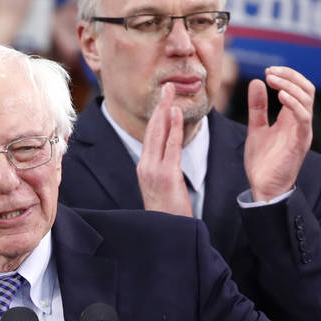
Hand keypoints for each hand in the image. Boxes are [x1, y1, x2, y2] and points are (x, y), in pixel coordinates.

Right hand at [136, 83, 192, 215]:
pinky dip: (173, 128)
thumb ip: (165, 170)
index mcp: (144, 168)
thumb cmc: (169, 214)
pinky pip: (171, 147)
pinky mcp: (166, 176)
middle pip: (152, 129)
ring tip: (170, 91)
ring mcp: (154, 171)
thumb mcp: (163, 188)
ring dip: (165, 110)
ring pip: (159, 134)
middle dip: (159, 106)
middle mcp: (145, 166)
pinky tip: (176, 113)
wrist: (167, 235)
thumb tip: (171, 156)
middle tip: (166, 86)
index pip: (151, 135)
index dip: (157, 114)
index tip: (164, 98)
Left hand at [243, 66, 314, 201]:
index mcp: (292, 118)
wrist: (264, 188)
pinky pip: (304, 118)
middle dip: (290, 76)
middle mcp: (301, 122)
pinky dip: (294, 104)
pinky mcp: (300, 142)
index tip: (267, 71)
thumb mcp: (256, 128)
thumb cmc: (263, 162)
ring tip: (272, 80)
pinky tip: (280, 97)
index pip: (299, 88)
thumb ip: (258, 107)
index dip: (287, 75)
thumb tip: (256, 82)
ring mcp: (302, 131)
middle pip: (307, 89)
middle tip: (270, 72)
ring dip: (290, 86)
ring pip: (307, 100)